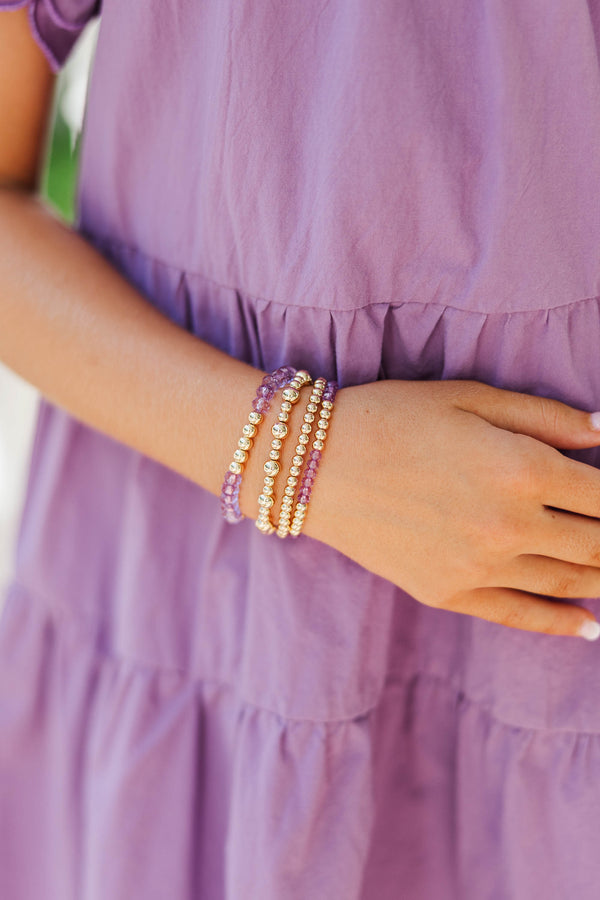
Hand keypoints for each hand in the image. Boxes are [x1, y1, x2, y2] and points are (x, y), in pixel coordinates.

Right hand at [308, 378, 599, 638]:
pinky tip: (590, 626)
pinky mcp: (449, 594)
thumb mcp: (469, 396)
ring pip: (569, 582)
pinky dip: (562, 624)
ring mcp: (480, 568)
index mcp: (521, 467)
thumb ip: (546, 416)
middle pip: (598, 543)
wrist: (312, 465)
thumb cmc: (390, 416)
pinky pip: (521, 617)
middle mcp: (510, 526)